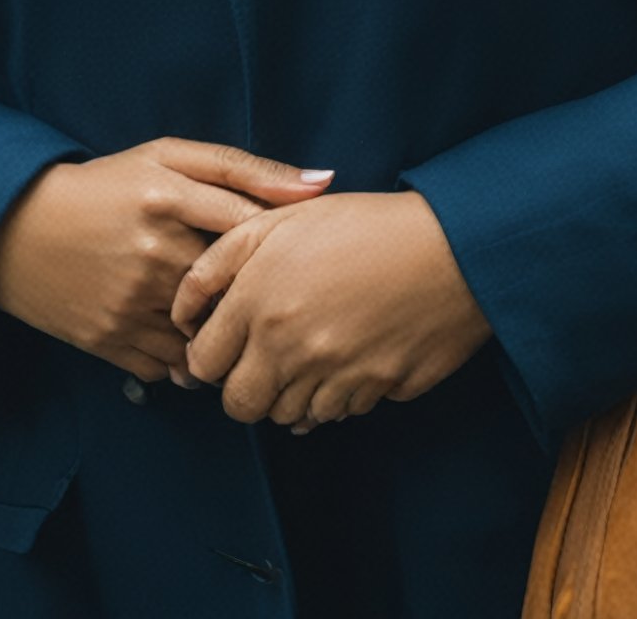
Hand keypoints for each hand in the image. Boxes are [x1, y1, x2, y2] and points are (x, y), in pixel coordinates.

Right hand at [0, 137, 334, 383]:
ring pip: (210, 336)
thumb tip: (323, 182)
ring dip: (228, 333)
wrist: (15, 229)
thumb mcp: (168, 157)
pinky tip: (196, 340)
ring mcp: (130, 304)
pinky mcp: (110, 342)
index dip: (285, 247)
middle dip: (262, 296)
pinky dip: (191, 360)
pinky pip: (174, 368)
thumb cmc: (104, 185)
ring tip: (240, 322)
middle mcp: (152, 253)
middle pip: (237, 289)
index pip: (255, 230)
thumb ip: (244, 168)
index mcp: (169, 197)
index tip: (296, 254)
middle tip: (278, 296)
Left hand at [170, 188, 491, 430]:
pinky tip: (344, 356)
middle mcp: (290, 346)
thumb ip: (219, 262)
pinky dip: (330, 396)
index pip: (202, 362)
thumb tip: (184, 311)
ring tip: (308, 350)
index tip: (224, 341)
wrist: (451, 247)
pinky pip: (333, 414)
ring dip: (287, 392)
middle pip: (239, 405)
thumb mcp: (280, 220)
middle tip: (261, 357)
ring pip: (285, 416)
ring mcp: (332, 376)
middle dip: (242, 387)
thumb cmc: (364, 224)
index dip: (207, 354)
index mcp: (260, 300)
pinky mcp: (371, 394)